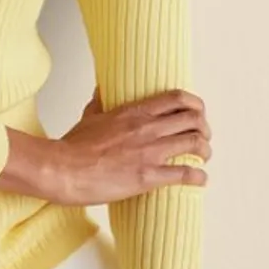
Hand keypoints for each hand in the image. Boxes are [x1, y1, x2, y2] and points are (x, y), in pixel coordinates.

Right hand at [48, 86, 211, 207]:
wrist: (63, 169)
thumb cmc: (74, 147)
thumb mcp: (89, 116)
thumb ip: (100, 102)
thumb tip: (101, 89)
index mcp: (134, 112)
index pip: (177, 98)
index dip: (195, 104)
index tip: (198, 112)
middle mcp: (147, 128)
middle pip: (193, 119)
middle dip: (204, 129)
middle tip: (203, 137)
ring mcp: (149, 152)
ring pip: (195, 143)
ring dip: (205, 151)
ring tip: (203, 157)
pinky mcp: (147, 176)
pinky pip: (184, 174)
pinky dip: (198, 177)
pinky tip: (200, 179)